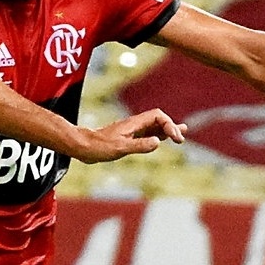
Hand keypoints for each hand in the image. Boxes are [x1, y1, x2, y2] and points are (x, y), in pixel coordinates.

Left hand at [68, 108, 186, 163]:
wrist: (83, 147)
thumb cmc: (99, 147)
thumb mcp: (120, 148)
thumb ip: (139, 145)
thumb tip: (158, 142)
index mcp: (134, 124)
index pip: (158, 117)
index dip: (169, 125)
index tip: (176, 138)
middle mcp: (134, 125)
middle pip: (158, 120)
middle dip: (171, 127)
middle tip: (182, 139)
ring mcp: (131, 131)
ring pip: (153, 128)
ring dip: (166, 131)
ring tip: (180, 136)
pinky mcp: (126, 138)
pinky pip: (146, 135)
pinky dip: (156, 137)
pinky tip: (161, 141)